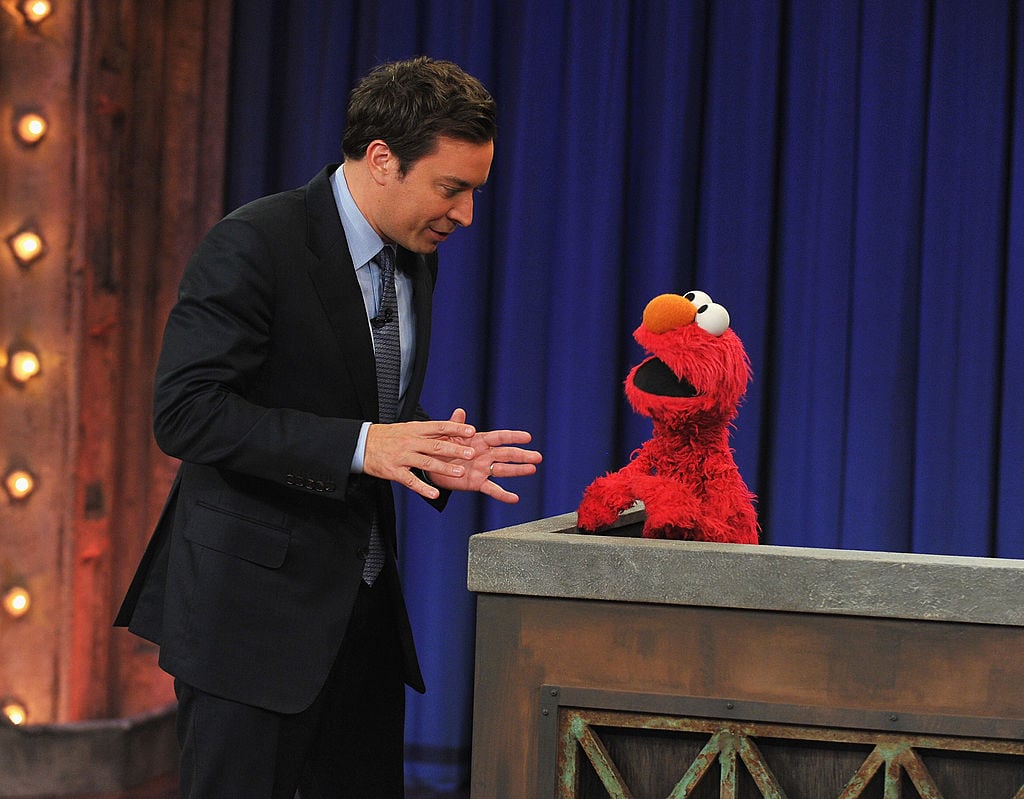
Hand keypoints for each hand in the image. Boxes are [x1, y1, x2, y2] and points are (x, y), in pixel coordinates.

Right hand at [363, 417, 479, 499]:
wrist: (362, 444)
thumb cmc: (389, 436)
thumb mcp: (408, 428)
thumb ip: (429, 430)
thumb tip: (451, 426)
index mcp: (415, 430)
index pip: (439, 427)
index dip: (456, 429)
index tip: (472, 431)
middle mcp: (410, 442)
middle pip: (435, 445)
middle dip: (455, 449)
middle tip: (471, 453)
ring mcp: (402, 457)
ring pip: (426, 462)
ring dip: (444, 468)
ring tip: (460, 473)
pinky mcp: (394, 471)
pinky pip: (411, 481)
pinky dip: (423, 488)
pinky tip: (435, 494)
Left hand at [425, 409, 541, 502]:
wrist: (431, 464)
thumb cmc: (440, 446)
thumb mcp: (447, 433)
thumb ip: (456, 425)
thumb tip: (460, 411)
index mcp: (480, 440)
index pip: (500, 437)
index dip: (513, 437)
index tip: (527, 437)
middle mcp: (485, 454)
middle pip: (507, 454)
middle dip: (522, 455)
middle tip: (537, 456)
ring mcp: (483, 469)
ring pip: (504, 470)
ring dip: (518, 470)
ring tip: (532, 469)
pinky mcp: (477, 483)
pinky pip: (492, 489)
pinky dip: (503, 495)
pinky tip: (514, 498)